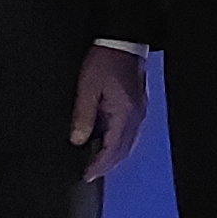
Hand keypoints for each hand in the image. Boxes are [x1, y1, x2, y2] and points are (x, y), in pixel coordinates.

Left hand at [69, 44, 148, 180]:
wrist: (123, 41)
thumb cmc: (106, 60)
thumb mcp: (87, 88)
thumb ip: (83, 116)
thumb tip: (77, 140)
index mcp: (124, 114)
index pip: (112, 150)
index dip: (99, 166)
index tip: (86, 176)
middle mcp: (135, 116)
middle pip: (123, 151)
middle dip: (107, 165)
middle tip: (90, 174)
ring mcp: (138, 111)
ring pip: (127, 143)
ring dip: (113, 155)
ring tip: (96, 161)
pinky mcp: (137, 105)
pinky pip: (129, 132)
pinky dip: (118, 142)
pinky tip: (106, 141)